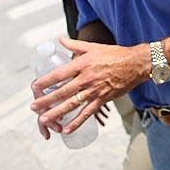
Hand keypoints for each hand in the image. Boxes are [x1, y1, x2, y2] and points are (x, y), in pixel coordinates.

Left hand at [30, 37, 147, 136]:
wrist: (135, 64)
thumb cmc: (114, 54)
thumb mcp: (93, 47)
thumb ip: (74, 45)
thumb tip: (59, 39)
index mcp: (83, 64)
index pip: (59, 74)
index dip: (46, 81)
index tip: (35, 87)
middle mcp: (87, 78)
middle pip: (62, 91)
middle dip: (46, 100)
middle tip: (33, 107)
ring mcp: (95, 90)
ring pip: (72, 104)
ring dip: (57, 113)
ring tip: (43, 120)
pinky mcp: (102, 99)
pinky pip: (87, 113)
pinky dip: (77, 122)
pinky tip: (66, 129)